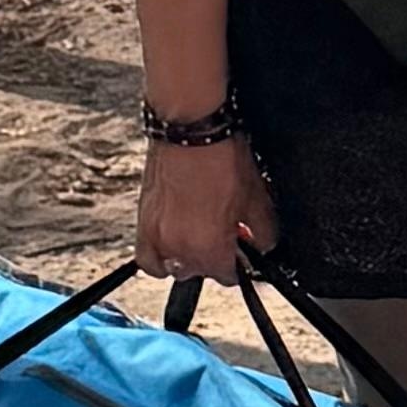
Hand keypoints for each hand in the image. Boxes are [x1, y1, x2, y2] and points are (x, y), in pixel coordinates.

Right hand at [137, 131, 274, 282]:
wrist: (190, 129)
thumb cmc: (221, 156)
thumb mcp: (257, 196)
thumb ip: (264, 230)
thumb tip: (264, 244)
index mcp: (210, 248)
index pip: (228, 277)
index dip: (240, 263)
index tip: (242, 249)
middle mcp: (179, 250)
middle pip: (201, 271)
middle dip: (215, 257)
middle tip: (224, 233)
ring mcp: (156, 238)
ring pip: (175, 266)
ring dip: (188, 257)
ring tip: (199, 234)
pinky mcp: (142, 222)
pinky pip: (148, 258)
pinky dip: (159, 256)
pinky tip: (172, 242)